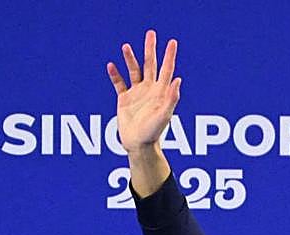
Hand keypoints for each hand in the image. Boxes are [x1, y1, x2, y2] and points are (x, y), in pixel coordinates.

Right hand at [106, 29, 180, 151]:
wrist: (139, 145)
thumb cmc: (153, 133)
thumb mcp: (164, 115)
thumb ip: (171, 98)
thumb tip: (178, 79)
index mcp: (161, 92)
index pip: (166, 70)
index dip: (169, 56)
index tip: (172, 42)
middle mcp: (150, 90)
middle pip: (150, 65)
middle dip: (150, 49)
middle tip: (150, 33)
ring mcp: (137, 94)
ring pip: (134, 71)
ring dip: (130, 59)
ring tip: (126, 47)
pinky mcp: (125, 100)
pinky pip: (119, 84)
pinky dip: (115, 75)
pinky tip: (111, 66)